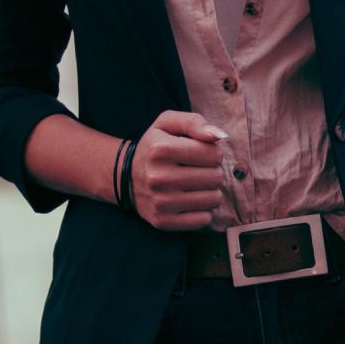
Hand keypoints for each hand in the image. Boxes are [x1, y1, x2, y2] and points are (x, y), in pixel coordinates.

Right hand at [128, 111, 227, 229]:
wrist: (124, 177)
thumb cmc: (154, 147)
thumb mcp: (167, 123)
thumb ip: (194, 122)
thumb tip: (220, 135)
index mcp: (161, 149)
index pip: (213, 154)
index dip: (213, 153)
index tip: (201, 154)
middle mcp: (159, 177)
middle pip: (215, 177)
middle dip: (213, 172)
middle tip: (199, 170)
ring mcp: (160, 202)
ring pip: (213, 199)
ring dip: (210, 191)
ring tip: (196, 185)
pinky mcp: (163, 221)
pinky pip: (203, 219)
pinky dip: (203, 210)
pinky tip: (190, 200)